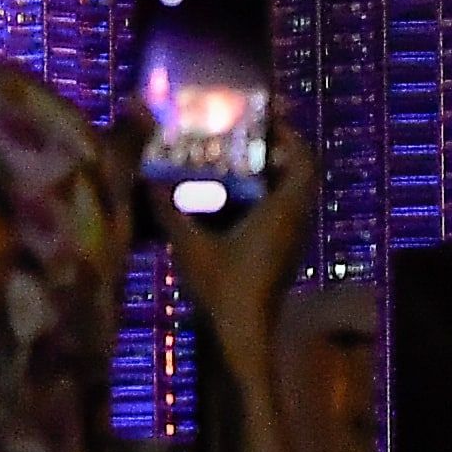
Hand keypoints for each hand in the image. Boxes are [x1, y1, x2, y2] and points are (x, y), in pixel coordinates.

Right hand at [159, 125, 321, 365]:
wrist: (245, 334)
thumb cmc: (222, 288)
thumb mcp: (190, 246)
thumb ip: (169, 210)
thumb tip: (148, 179)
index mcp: (284, 210)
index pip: (302, 159)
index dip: (288, 134)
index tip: (266, 117)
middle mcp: (297, 219)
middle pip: (301, 171)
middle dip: (280, 150)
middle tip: (249, 136)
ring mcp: (296, 237)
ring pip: (296, 193)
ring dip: (276, 173)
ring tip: (241, 160)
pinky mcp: (288, 251)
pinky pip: (289, 210)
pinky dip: (271, 196)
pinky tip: (239, 198)